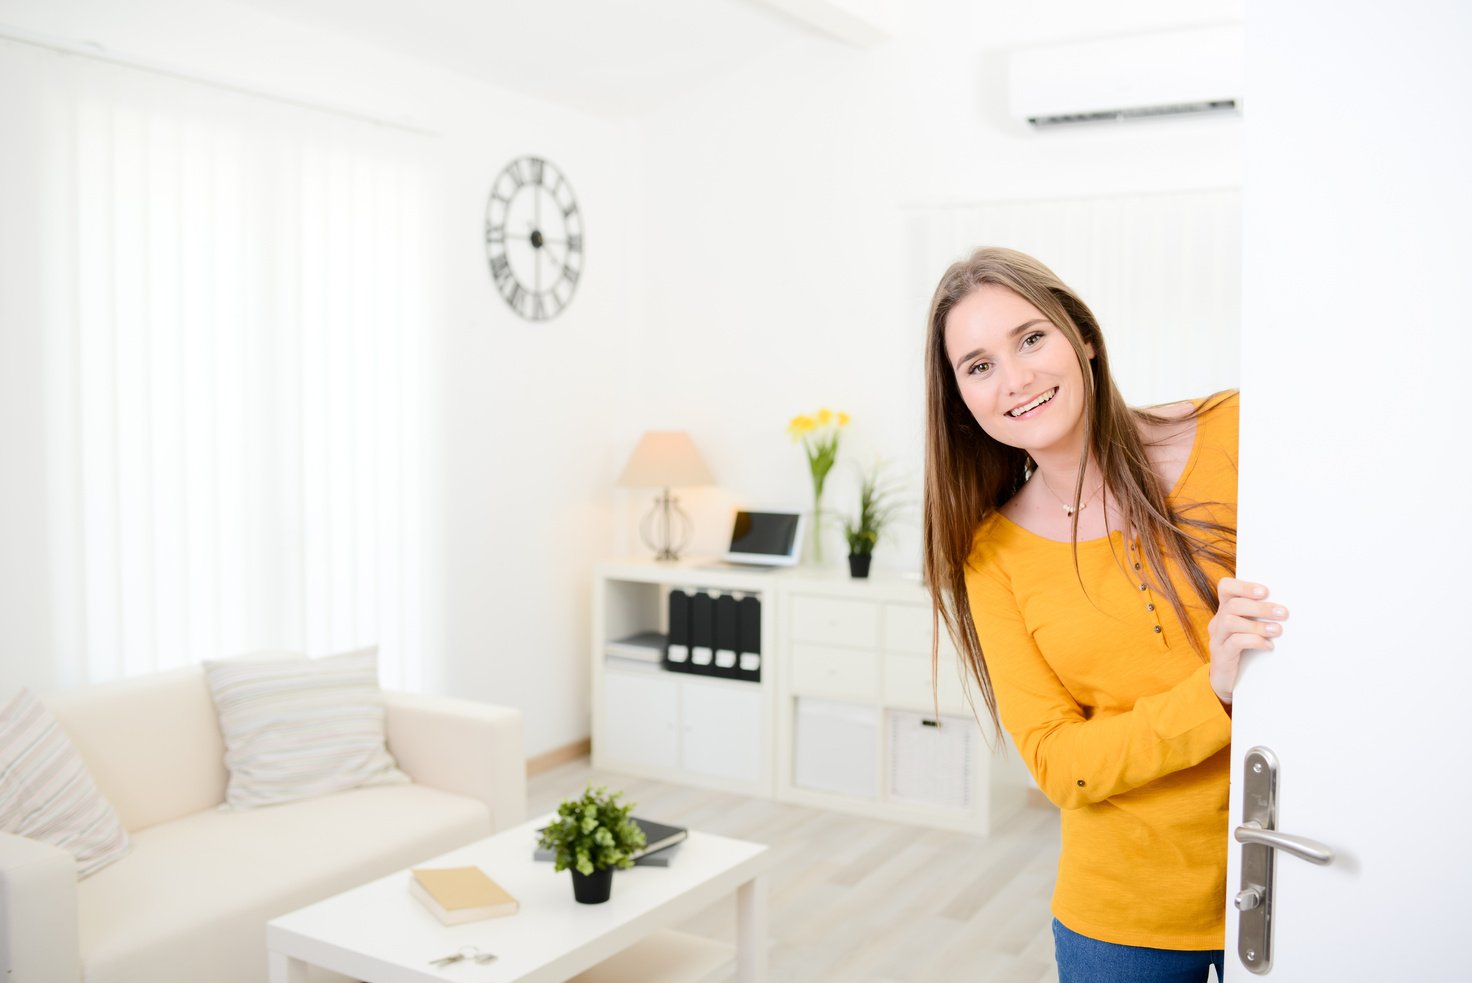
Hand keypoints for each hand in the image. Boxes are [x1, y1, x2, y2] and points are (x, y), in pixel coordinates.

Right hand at [1208, 578, 1288, 703]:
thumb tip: (1286, 609)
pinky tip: (1268, 646)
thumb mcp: (1249, 630)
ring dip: (1257, 625)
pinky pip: (1234, 642)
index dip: (1243, 586)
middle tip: (1283, 613)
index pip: (1226, 588)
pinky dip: (1254, 641)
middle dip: (1260, 607)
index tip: (1265, 592)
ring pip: (1231, 622)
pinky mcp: (1221, 655)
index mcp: (1225, 611)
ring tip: (1277, 630)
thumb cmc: (1244, 651)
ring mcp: (1217, 639)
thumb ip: (1259, 618)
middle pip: (1232, 605)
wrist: (1226, 681)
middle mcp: (1218, 622)